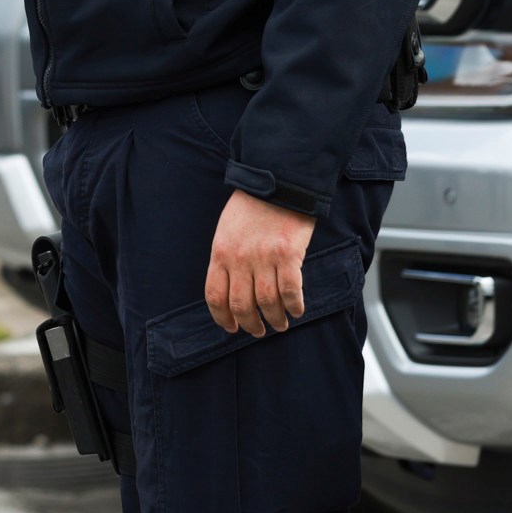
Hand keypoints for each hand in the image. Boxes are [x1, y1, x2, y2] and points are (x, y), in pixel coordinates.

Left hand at [204, 190, 316, 337]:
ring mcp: (264, 257)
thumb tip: (233, 287)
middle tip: (258, 330)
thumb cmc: (252, 205)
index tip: (230, 327)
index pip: (215, 295)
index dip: (222, 317)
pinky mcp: (288, 254)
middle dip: (249, 324)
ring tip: (279, 324)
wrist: (276, 181)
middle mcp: (239, 259)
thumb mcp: (226, 231)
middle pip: (241, 304)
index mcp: (220, 253)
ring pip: (266, 302)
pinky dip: (294, 305)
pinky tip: (296, 310)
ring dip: (274, 319)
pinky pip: (291, 290)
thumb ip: (228, 258)